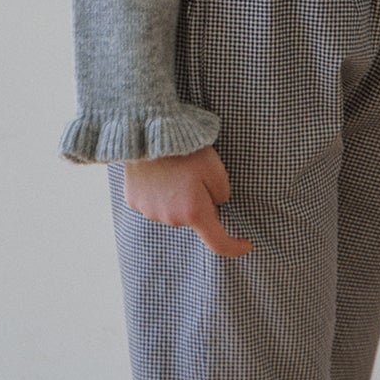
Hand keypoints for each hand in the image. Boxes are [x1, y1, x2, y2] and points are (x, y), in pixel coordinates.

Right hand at [122, 145, 254, 256]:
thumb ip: (222, 193)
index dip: (235, 247)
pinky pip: (152, 202)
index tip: (246, 244)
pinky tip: (158, 171)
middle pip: (193, 219)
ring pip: (172, 211)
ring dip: (177, 198)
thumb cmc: (187, 149)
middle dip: (200, 205)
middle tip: (197, 176)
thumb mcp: (217, 168)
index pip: (218, 243)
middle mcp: (171, 218)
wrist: (150, 132)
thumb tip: (215, 204)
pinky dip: (158, 192)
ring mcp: (150, 211)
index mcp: (195, 213)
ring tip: (174, 169)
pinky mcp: (134, 200)